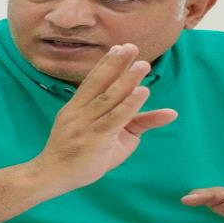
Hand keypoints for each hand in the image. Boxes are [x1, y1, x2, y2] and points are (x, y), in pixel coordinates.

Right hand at [34, 43, 177, 191]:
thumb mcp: (107, 135)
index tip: (120, 47)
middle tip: (132, 47)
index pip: (93, 80)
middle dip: (117, 63)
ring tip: (143, 65)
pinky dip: (129, 104)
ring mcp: (85, 124)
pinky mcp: (95, 139)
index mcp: (77, 106)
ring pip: (108, 97)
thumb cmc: (81, 155)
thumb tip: (170, 113)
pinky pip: (114, 118)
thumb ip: (136, 121)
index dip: (107, 63)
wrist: (52, 175)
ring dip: (127, 79)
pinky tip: (142, 92)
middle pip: (100, 82)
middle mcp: (79, 111)